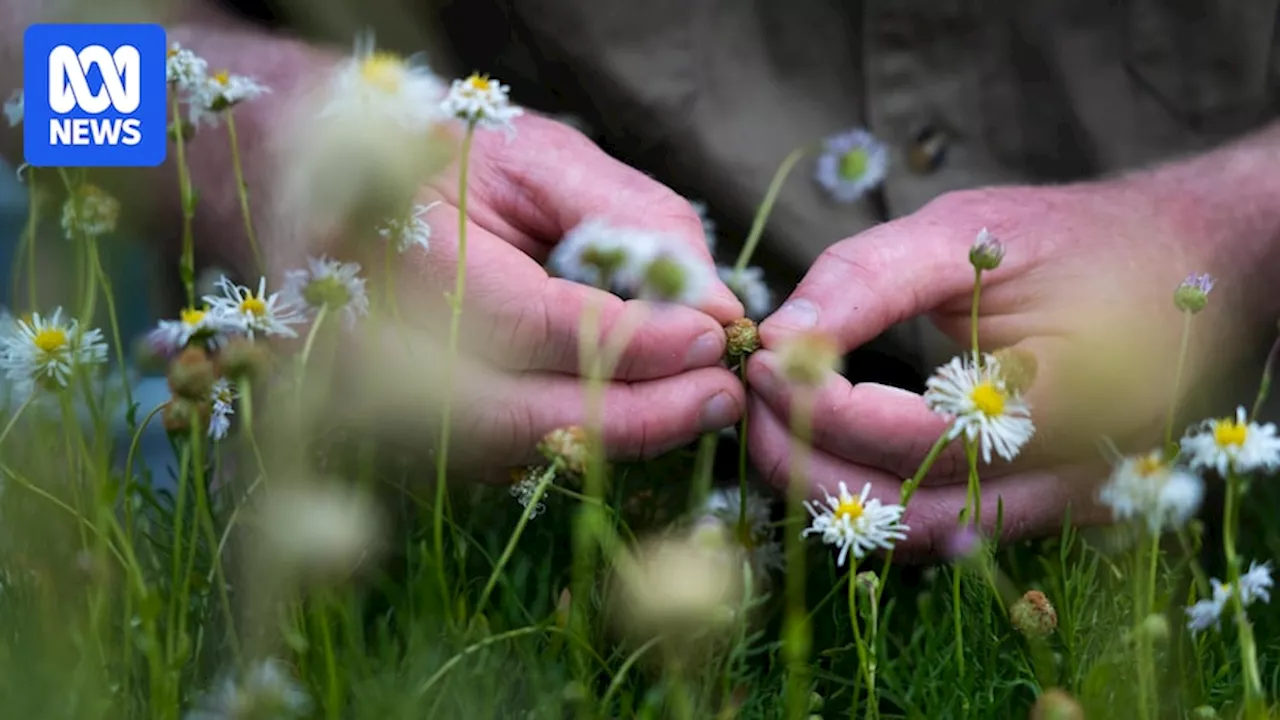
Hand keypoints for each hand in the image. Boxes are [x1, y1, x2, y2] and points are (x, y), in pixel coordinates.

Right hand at [333, 114, 746, 475]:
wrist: (324, 176)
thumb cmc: (447, 155)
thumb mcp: (542, 157)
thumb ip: (632, 224)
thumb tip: (714, 309)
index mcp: (399, 252)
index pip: (531, 324)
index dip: (632, 341)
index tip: (716, 336)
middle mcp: (369, 345)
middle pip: (520, 415)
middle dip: (639, 416)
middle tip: (724, 396)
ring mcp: (370, 402)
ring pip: (512, 450)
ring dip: (614, 435)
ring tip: (696, 403)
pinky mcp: (395, 429)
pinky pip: (498, 453)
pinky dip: (573, 436)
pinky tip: (634, 408)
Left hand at [746, 180, 1261, 559]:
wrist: (1187, 268)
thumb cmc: (1080, 239)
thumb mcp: (971, 230)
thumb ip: (869, 278)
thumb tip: (778, 333)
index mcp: (1065, 405)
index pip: (915, 440)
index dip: (825, 406)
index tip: (763, 360)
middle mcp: (1067, 481)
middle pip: (905, 511)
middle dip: (806, 459)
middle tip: (750, 398)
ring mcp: (1057, 506)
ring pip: (914, 533)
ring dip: (827, 486)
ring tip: (774, 420)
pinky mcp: (1039, 506)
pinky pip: (937, 522)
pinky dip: (869, 492)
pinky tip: (824, 443)